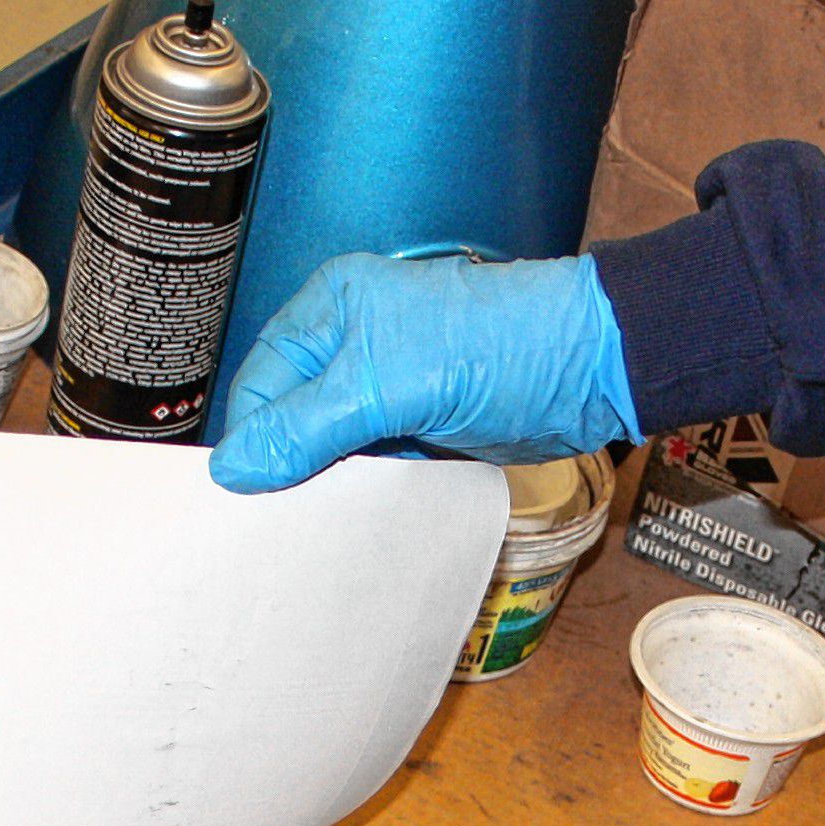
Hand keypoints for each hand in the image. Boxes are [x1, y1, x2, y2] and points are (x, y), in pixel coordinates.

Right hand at [207, 253, 640, 492]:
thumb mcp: (384, 385)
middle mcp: (353, 340)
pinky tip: (359, 511)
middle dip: (286, 462)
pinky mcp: (420, 422)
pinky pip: (372, 462)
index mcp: (332, 306)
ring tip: (316, 519)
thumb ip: (305, 428)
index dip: (251, 438)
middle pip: (291, 414)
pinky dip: (365, 487)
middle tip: (277, 516)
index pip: (262, 381)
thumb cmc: (498, 347)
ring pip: (330, 444)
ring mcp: (389, 384)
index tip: (243, 495)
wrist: (587, 369)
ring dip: (327, 481)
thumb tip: (237, 467)